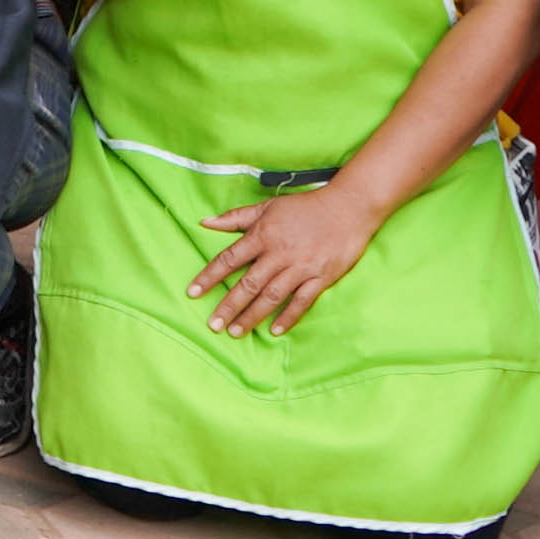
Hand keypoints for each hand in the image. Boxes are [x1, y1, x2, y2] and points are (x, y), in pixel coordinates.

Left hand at [191, 180, 382, 336]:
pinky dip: (288, 317)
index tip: (192, 292)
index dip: (209, 276)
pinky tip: (274, 330)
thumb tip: (205, 222)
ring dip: (252, 315)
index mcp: (262, 235)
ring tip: (236, 331)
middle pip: (248, 284)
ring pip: (271, 296)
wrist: (347, 208)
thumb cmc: (304, 207)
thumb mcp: (267, 207)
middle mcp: (279, 254)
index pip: (229, 259)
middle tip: (213, 325)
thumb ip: (236, 218)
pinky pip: (301, 301)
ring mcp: (300, 267)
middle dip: (229, 306)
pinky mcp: (321, 278)